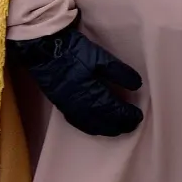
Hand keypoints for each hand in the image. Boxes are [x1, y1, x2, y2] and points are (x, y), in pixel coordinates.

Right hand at [7, 22, 143, 136]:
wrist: (43, 51)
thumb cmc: (74, 52)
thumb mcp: (101, 58)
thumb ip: (119, 72)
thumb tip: (137, 85)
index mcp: (91, 92)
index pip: (113, 109)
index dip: (126, 115)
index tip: (138, 116)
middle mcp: (80, 104)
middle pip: (103, 120)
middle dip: (119, 125)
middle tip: (132, 126)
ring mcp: (69, 107)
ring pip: (90, 124)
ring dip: (105, 129)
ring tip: (118, 130)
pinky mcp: (61, 105)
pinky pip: (77, 122)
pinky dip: (90, 127)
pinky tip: (95, 127)